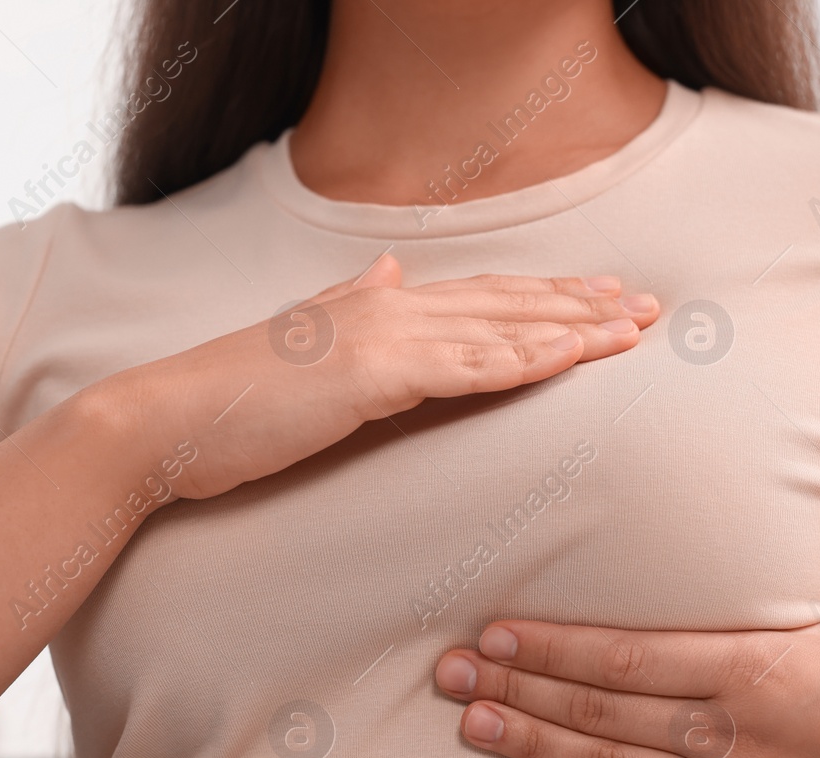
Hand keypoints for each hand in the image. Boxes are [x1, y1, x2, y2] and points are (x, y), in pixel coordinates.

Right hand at [98, 254, 658, 498]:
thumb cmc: (234, 399)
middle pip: (508, 303)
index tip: (605, 297)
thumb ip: (350, 304)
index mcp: (376, 304)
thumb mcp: (301, 341)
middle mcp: (388, 306)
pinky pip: (468, 368)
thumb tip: (384, 274)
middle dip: (583, 305)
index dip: (549, 295)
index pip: (483, 297)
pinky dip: (526, 362)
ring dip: (574, 330)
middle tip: (649, 310)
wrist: (170, 420)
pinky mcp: (373, 375)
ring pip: (500, 330)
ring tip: (634, 332)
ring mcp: (382, 336)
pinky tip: (574, 360)